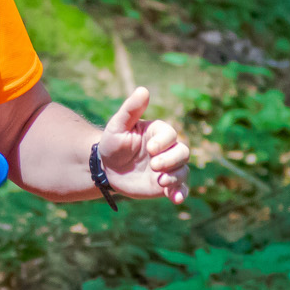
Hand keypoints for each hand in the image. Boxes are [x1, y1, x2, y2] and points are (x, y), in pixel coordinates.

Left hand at [98, 86, 190, 204]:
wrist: (106, 168)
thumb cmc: (111, 143)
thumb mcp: (117, 126)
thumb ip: (131, 110)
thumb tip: (143, 90)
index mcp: (158, 133)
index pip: (170, 135)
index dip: (163, 142)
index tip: (149, 149)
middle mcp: (167, 149)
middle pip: (183, 153)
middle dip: (171, 160)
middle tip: (154, 166)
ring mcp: (168, 168)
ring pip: (184, 171)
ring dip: (176, 177)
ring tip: (161, 181)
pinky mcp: (165, 184)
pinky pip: (180, 189)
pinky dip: (181, 193)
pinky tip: (175, 199)